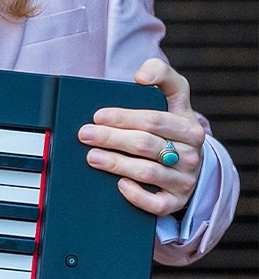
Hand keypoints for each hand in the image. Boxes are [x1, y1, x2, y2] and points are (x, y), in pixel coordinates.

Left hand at [78, 58, 203, 217]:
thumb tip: (141, 75)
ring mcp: (185, 180)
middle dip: (111, 138)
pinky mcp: (176, 202)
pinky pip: (157, 204)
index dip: (124, 117)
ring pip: (148, 171)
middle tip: (85, 134)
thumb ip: (161, 74)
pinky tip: (119, 185)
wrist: (189, 163)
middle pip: (145, 144)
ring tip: (91, 157)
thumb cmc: (171, 126)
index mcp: (189, 127)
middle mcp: (191, 154)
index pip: (154, 120)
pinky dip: (137, 195)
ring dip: (116, 164)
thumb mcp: (174, 97)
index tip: (98, 115)